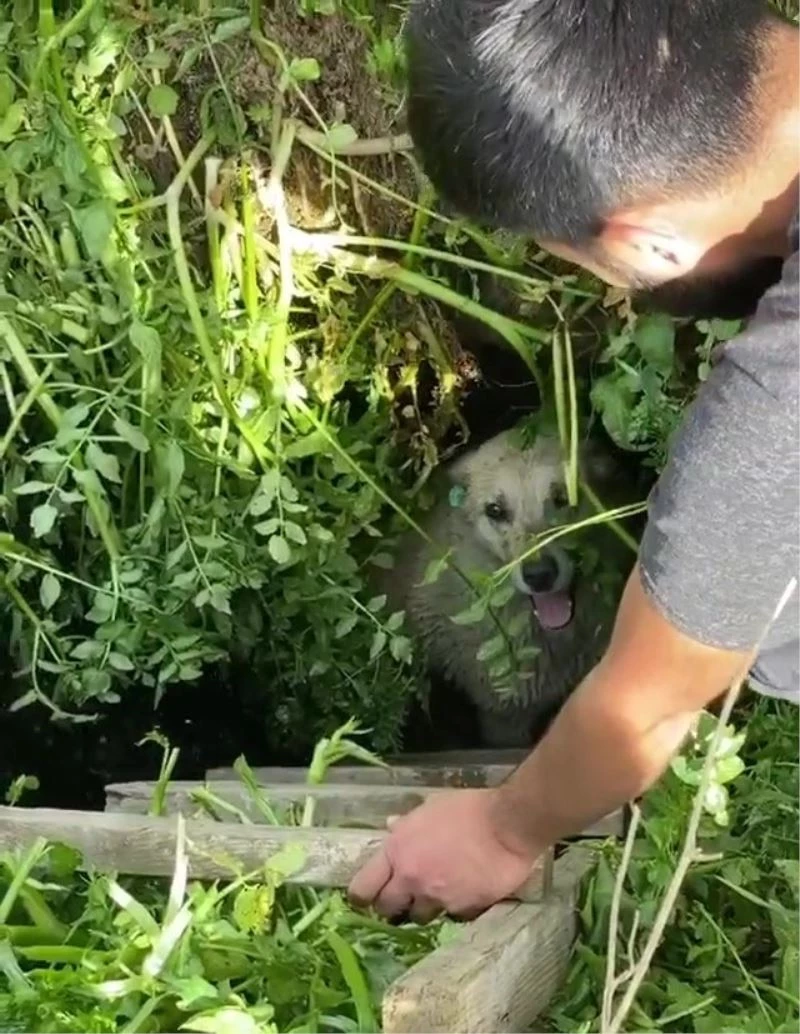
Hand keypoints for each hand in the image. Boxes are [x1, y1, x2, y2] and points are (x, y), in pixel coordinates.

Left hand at [346, 788, 541, 921]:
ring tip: (437, 894)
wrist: (507, 825)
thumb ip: (407, 824)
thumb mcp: (431, 807)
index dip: (362, 897)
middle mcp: (410, 879)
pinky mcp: (462, 909)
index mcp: (397, 850)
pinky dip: (453, 908)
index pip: (363, 888)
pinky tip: (463, 894)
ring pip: (419, 917)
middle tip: (404, 897)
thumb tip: (391, 825)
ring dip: (424, 908)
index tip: (366, 898)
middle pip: (387, 909)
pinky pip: (451, 916)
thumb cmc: (468, 808)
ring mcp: (436, 898)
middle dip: (392, 906)